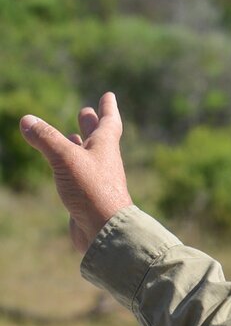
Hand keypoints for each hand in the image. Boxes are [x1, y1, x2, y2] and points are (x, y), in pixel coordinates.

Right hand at [20, 92, 132, 252]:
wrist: (105, 230)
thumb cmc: (92, 191)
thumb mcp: (66, 159)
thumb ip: (46, 139)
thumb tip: (27, 120)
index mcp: (106, 147)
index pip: (109, 121)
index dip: (108, 108)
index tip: (109, 95)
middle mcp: (104, 161)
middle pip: (99, 137)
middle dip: (93, 123)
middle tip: (87, 111)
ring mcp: (97, 179)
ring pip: (88, 155)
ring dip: (81, 143)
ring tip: (73, 134)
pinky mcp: (88, 195)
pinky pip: (79, 174)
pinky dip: (71, 165)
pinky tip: (64, 168)